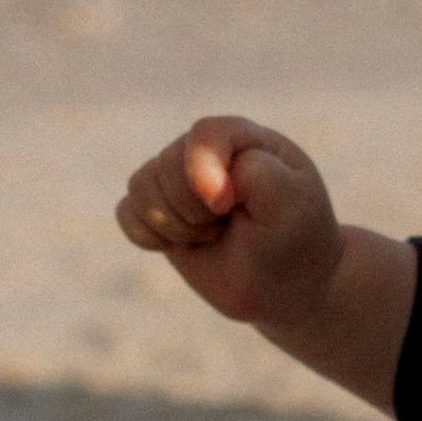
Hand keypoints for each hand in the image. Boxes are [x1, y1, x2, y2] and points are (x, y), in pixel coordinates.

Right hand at [116, 117, 342, 335]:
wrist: (286, 285)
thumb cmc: (295, 241)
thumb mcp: (293, 209)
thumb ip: (259, 176)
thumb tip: (206, 182)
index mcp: (245, 139)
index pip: (205, 135)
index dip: (204, 173)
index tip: (226, 207)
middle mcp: (207, 152)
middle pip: (168, 164)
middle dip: (194, 209)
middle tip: (229, 226)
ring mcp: (179, 179)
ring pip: (140, 185)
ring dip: (173, 225)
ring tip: (211, 236)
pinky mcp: (158, 210)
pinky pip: (126, 212)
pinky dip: (148, 236)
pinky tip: (180, 245)